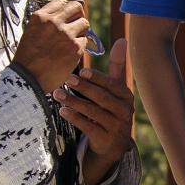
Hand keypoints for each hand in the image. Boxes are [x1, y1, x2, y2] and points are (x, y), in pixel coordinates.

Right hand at [14, 0, 91, 92]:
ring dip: (81, 31)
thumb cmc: (29, 57)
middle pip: (77, 7)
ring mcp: (66, 34)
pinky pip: (85, 40)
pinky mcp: (75, 47)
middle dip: (78, 16)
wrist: (28, 78)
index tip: (66, 18)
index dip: (66, 10)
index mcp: (40, 16)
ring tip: (72, 41)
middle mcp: (53, 22)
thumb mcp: (32, 32)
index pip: (62, 2)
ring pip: (84, 23)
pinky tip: (70, 53)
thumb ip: (48, 21)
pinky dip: (80, 46)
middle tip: (75, 26)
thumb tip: (68, 12)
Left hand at [58, 39, 134, 165]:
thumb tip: (122, 40)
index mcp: (126, 97)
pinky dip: (75, 118)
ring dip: (74, 102)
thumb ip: (117, 66)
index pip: (112, 85)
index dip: (97, 78)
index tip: (82, 72)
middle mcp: (124, 112)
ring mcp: (116, 127)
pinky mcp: (105, 140)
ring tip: (57, 94)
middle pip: (102, 97)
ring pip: (93, 112)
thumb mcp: (115, 90)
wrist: (113, 145)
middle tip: (67, 79)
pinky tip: (63, 111)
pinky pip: (88, 127)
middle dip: (83, 88)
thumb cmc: (110, 109)